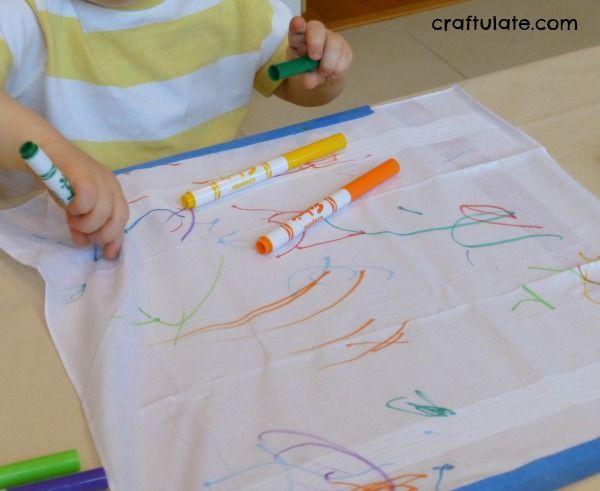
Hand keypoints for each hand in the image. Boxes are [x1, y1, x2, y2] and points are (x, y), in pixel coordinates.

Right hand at [46, 142, 128, 259]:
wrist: (47, 151)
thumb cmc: (64, 180)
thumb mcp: (76, 208)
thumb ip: (82, 224)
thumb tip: (84, 244)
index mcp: (114, 193)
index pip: (123, 219)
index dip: (117, 239)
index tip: (109, 255)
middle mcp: (112, 186)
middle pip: (118, 218)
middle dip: (102, 233)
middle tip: (84, 233)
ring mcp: (101, 179)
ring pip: (103, 213)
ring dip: (86, 224)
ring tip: (73, 220)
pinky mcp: (86, 175)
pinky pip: (88, 201)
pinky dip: (79, 210)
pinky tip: (69, 208)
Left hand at [287, 16, 352, 90]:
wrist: (323, 77)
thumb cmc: (307, 71)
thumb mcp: (303, 76)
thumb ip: (305, 77)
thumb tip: (309, 83)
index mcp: (299, 38)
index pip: (297, 27)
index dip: (297, 24)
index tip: (298, 25)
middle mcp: (315, 33)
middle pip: (317, 28)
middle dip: (316, 43)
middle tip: (314, 58)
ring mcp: (331, 39)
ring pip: (334, 45)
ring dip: (328, 64)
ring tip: (323, 73)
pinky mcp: (345, 48)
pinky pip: (344, 58)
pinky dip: (338, 70)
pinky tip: (333, 72)